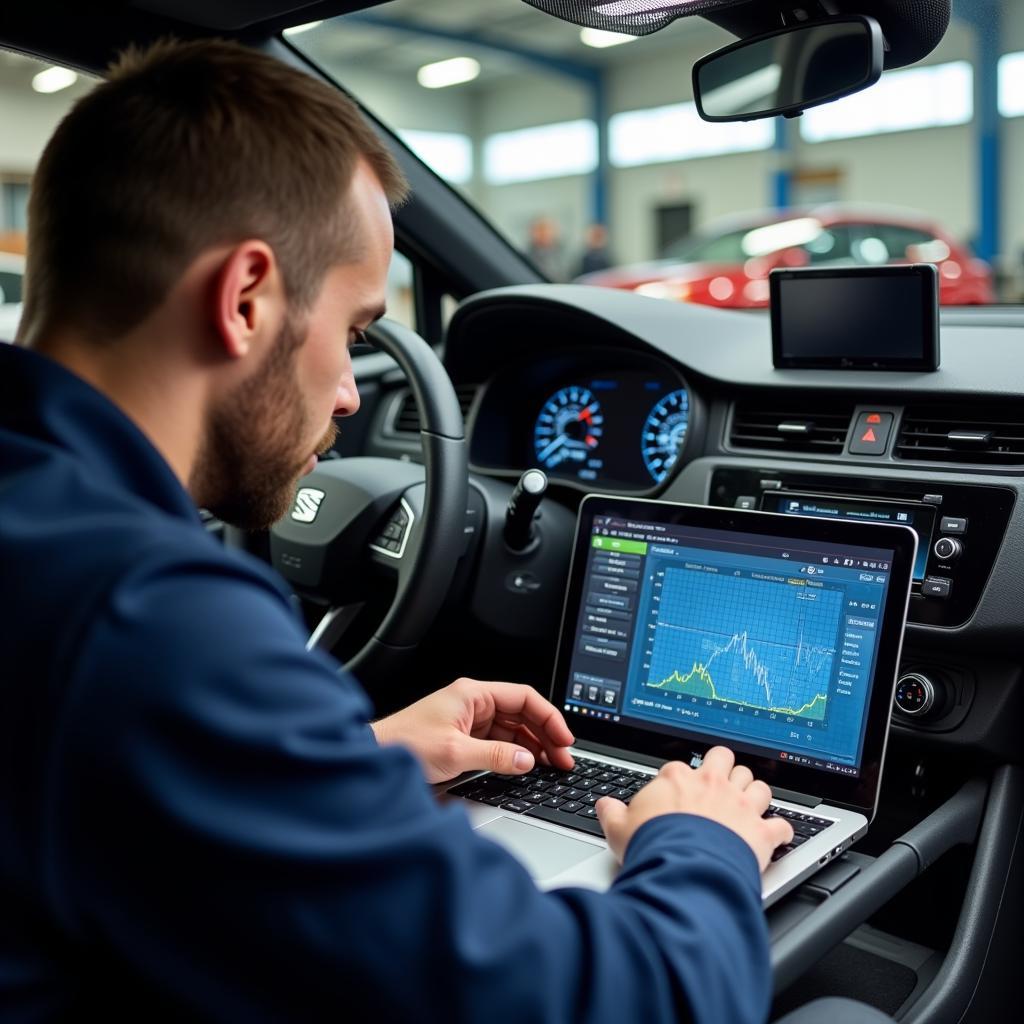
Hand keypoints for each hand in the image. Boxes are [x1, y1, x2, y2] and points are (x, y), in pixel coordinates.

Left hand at [371, 678, 574, 783]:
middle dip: (545, 735)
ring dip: (533, 746)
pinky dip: (516, 753)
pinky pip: (500, 742)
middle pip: (522, 714)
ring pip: (513, 729)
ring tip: (551, 765)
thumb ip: (496, 757)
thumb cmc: (404, 744)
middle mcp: (473, 703)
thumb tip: (527, 761)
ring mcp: (470, 720)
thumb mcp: (455, 753)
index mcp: (473, 694)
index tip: (563, 737)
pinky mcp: (465, 737)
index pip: (524, 698)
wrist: (375, 756)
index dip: (548, 717)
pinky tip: (527, 765)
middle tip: (563, 758)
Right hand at [596, 746, 793, 872]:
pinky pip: (782, 826)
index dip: (681, 778)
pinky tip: (777, 837)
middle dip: (725, 769)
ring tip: (748, 805)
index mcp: (679, 779)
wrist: (684, 870)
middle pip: (726, 760)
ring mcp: (740, 806)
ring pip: (758, 785)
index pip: (682, 766)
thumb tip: (604, 806)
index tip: (678, 790)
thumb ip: (612, 814)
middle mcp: (713, 785)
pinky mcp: (761, 832)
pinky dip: (781, 832)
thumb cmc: (653, 846)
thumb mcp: (619, 829)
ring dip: (755, 794)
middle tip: (719, 783)